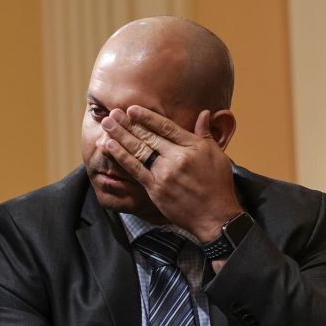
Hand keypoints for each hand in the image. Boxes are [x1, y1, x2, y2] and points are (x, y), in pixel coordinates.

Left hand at [99, 106, 241, 240]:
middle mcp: (177, 158)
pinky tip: (110, 146)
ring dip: (120, 136)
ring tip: (106, 124)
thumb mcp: (217, 155)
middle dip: (128, 123)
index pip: (166, 126)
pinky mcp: (156, 189)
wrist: (215, 217)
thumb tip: (204, 113)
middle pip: (148, 136)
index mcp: (193, 147)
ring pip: (138, 150)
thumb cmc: (218, 186)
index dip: (147, 117)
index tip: (132, 108)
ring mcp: (165, 174)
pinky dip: (121, 157)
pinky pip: (135, 170)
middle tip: (112, 112)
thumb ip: (206, 134)